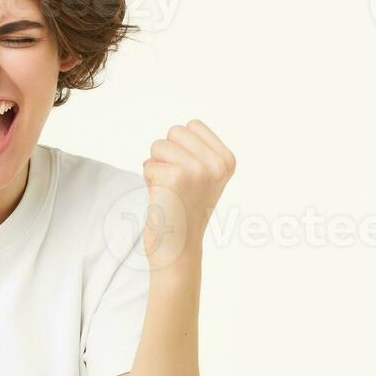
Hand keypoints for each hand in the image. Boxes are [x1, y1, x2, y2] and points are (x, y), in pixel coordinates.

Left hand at [141, 120, 234, 271]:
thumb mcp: (202, 177)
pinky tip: (162, 198)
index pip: (192, 125)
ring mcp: (198, 169)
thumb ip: (195, 151)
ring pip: (158, 145)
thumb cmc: (183, 211)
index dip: (180, 148)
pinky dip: (148, 180)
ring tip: (168, 190)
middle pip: (175, 131)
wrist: (178, 249)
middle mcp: (216, 163)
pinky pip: (148, 164)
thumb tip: (176, 131)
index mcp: (226, 160)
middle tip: (174, 183)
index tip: (187, 175)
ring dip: (156, 167)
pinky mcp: (176, 176)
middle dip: (166, 154)